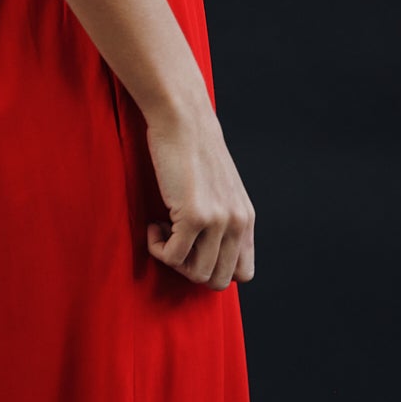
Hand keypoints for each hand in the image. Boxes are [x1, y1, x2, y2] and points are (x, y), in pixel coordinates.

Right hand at [142, 102, 255, 289]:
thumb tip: (205, 249)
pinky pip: (172, 256)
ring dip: (173, 260)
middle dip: (190, 269)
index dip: (214, 268)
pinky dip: (157, 247)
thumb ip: (222, 217)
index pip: (243, 272)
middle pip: (218, 280)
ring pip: (197, 274)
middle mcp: (237, 223)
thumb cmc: (192, 150)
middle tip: (175, 243)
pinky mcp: (194, 216)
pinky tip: (154, 224)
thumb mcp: (220, 188)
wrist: (182, 121)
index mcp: (246, 219)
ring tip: (164, 230)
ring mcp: (218, 221)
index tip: (193, 248)